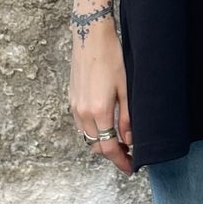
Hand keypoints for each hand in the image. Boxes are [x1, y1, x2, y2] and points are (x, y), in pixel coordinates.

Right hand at [69, 19, 133, 173]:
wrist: (90, 36)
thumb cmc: (111, 57)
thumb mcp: (126, 87)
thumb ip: (127, 117)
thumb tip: (130, 140)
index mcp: (99, 111)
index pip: (109, 148)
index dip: (120, 161)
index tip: (130, 168)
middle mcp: (83, 113)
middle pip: (97, 145)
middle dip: (112, 153)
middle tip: (129, 153)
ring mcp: (74, 107)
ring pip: (88, 136)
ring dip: (102, 142)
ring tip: (119, 139)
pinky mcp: (71, 99)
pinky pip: (81, 125)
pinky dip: (93, 130)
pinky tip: (105, 124)